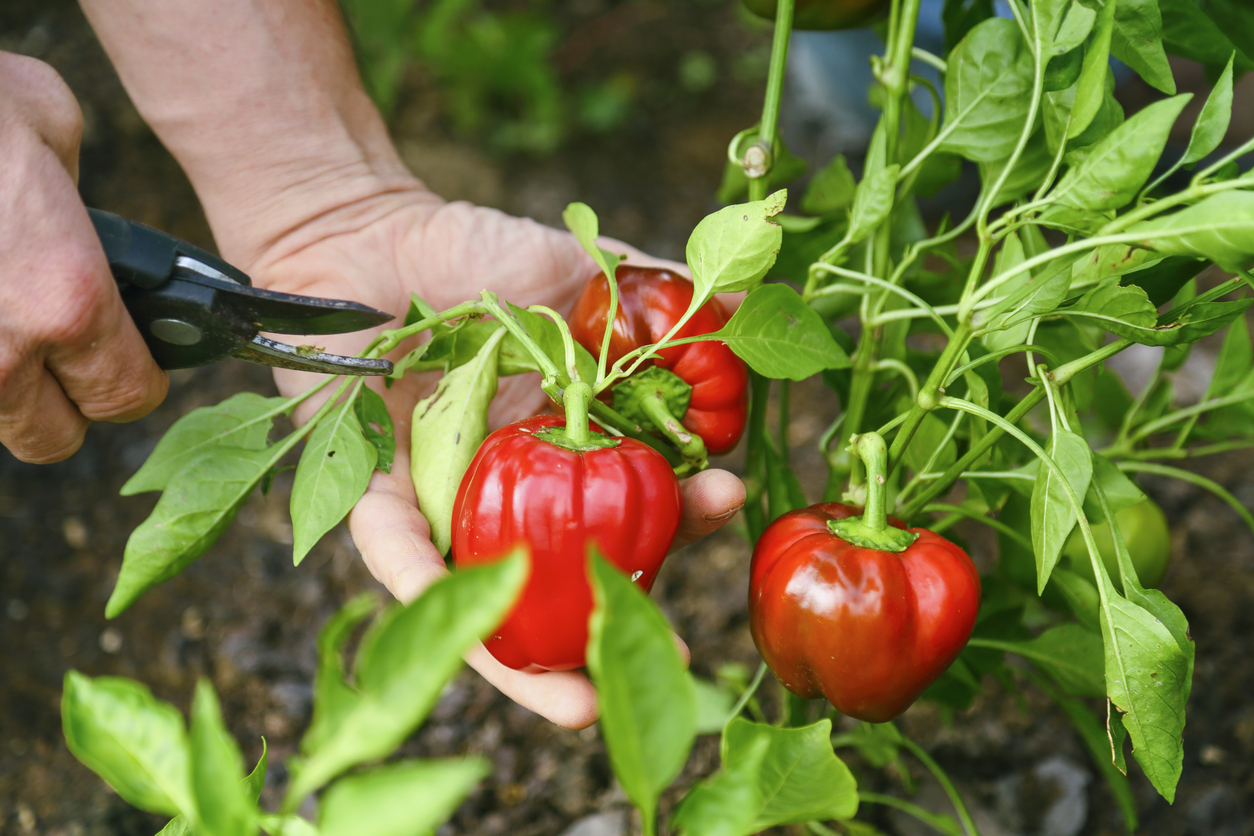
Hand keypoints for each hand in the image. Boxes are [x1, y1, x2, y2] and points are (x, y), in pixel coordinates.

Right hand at [0, 53, 166, 462]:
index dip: (133, 380)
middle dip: (60, 403)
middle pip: (52, 438)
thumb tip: (71, 214)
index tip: (126, 362)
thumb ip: (74, 199)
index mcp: (69, 302)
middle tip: (54, 354)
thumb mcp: (50, 126)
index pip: (127, 396)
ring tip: (0, 323)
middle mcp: (1, 352)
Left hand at [238, 186, 745, 728]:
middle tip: (671, 659)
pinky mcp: (373, 500)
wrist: (365, 232)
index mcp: (563, 447)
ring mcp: (445, 505)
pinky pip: (396, 554)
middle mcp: (511, 492)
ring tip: (579, 708)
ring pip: (487, 601)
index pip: (631, 499)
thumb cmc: (470, 251)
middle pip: (569, 574)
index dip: (679, 513)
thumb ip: (647, 295)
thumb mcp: (576, 271)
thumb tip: (731, 304)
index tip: (728, 500)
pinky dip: (429, 585)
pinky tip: (476, 630)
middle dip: (617, 623)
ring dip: (529, 663)